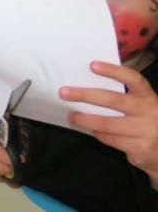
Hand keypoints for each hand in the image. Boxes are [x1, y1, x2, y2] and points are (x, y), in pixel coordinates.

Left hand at [63, 61, 157, 183]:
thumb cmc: (146, 121)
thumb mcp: (142, 106)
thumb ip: (124, 96)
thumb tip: (87, 83)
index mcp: (148, 97)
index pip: (133, 79)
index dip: (113, 71)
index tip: (92, 65)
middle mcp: (149, 112)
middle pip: (114, 100)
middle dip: (85, 95)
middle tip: (64, 93)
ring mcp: (145, 132)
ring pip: (107, 124)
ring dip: (85, 119)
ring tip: (71, 116)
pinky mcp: (139, 149)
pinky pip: (110, 139)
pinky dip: (99, 134)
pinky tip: (93, 131)